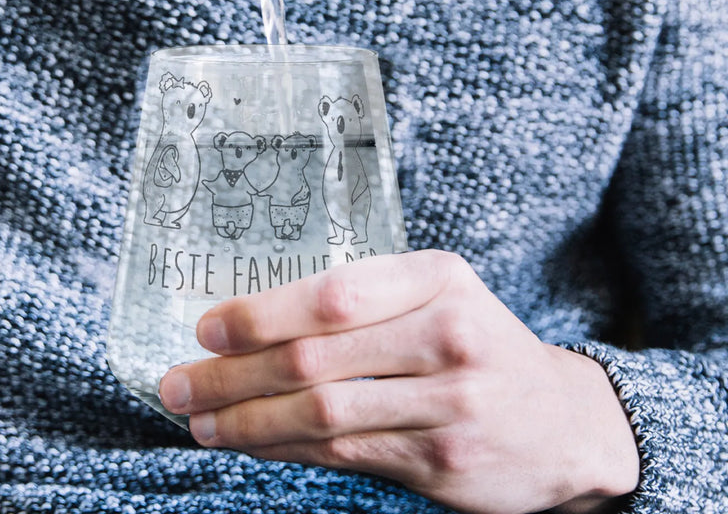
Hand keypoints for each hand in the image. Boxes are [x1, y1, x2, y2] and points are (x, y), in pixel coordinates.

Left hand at [159, 250, 639, 513]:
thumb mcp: (438, 295)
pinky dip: (284, 449)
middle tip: (178, 383)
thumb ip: (365, 300)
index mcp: (437, 279)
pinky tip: (249, 443)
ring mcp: (449, 405)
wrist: (564, 422)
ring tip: (199, 420)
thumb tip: (254, 319)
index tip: (208, 327)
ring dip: (247, 421)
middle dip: (233, 374)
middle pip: (316, 359)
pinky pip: (344, 455)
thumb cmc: (477, 342)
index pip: (335, 294)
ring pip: (322, 415)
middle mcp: (446, 336)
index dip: (262, 314)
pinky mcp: (442, 463)